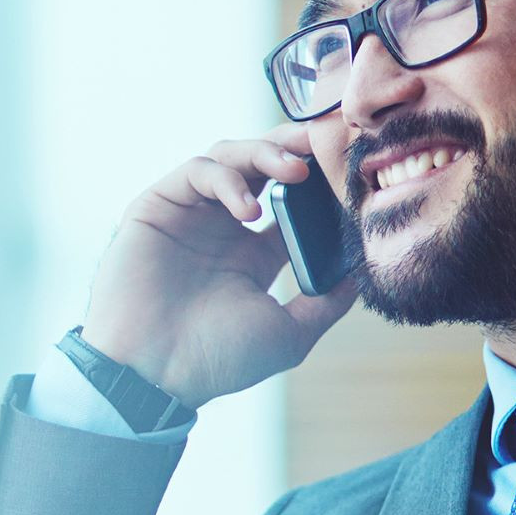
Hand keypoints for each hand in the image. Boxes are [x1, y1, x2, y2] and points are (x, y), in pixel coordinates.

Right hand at [79, 123, 357, 408]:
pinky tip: (248, 210)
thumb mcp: (287, 335)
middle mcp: (221, 228)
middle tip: (324, 141)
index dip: (319, 183)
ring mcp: (189, 214)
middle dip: (294, 148)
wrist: (153, 373)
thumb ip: (325, 304)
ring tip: (294, 170)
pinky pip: (197, 171)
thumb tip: (361, 275)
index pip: (291, 201)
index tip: (349, 174)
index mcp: (252, 255)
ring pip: (230, 156)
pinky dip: (227, 180)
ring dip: (264, 153)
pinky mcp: (157, 206)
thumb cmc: (215, 361)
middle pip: (261, 166)